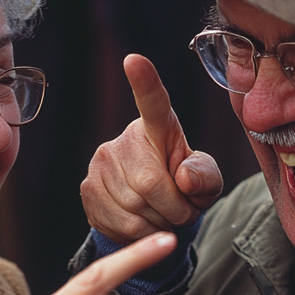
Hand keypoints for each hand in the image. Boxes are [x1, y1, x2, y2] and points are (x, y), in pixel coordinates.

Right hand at [81, 54, 222, 242]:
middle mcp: (122, 142)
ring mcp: (100, 166)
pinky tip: (145, 223)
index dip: (145, 83)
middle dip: (175, 209)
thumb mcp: (206, 180)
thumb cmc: (183, 186)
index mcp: (156, 128)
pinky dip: (142, 234)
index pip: (152, 103)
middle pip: (150, 185)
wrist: (151, 212)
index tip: (135, 60)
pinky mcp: (88, 191)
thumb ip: (206, 176)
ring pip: (136, 209)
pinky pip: (122, 225)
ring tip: (164, 215)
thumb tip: (185, 178)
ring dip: (160, 223)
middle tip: (182, 211)